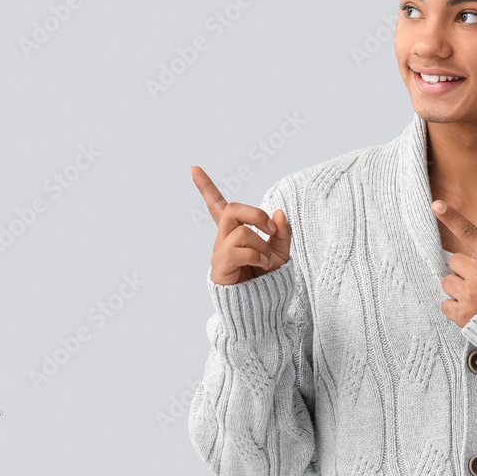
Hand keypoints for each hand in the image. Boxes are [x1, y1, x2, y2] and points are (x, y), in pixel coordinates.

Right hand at [191, 166, 291, 284]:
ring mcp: (219, 253)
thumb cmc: (268, 279)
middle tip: (271, 230)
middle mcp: (223, 240)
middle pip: (231, 209)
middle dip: (256, 214)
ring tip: (267, 261)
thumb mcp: (282, 252)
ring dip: (261, 244)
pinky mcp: (219, 268)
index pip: (217, 206)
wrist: (263, 306)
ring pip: (240, 231)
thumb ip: (282, 233)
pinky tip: (262, 265)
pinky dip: (256, 255)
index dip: (206, 187)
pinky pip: (238, 250)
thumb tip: (279, 212)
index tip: (194, 168)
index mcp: (235, 232)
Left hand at [431, 200, 476, 327]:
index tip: (436, 205)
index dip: (451, 217)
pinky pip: (445, 305)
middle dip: (463, 269)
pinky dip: (455, 308)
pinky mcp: (462, 316)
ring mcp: (469, 296)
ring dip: (458, 289)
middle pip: (453, 261)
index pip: (469, 233)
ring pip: (447, 282)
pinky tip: (471, 311)